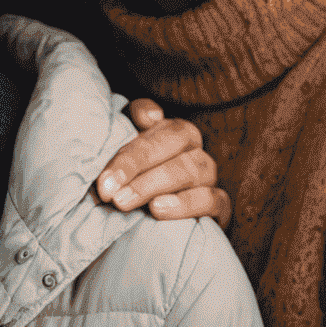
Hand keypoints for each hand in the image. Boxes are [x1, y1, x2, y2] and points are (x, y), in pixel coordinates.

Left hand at [94, 99, 231, 229]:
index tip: (104, 180)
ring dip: (153, 186)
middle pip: (170, 147)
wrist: (160, 210)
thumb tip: (150, 116)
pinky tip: (158, 209)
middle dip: (135, 168)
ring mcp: (210, 175)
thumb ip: (135, 118)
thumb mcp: (132, 143)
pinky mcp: (221, 205)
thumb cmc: (143, 172)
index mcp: (176, 129)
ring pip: (188, 171)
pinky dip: (185, 205)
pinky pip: (211, 201)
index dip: (128, 155)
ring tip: (125, 201)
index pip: (155, 131)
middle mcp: (196, 148)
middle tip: (110, 193)